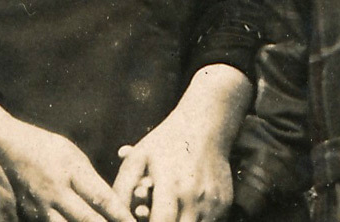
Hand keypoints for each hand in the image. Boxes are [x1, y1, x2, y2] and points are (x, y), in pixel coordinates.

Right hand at [0, 96, 133, 221]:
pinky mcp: (27, 216)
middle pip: (87, 220)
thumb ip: (91, 180)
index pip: (102, 198)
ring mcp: (39, 207)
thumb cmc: (42, 146)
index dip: (122, 215)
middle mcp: (55, 191)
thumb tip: (112, 206)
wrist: (1, 144)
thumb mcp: (71, 153)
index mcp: (69, 169)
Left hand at [109, 66, 252, 221]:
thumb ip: (122, 189)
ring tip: (167, 213)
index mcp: (171, 186)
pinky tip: (182, 212)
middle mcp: (195, 198)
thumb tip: (115, 214)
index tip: (139, 219)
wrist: (205, 127)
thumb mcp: (138, 158)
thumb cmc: (165, 142)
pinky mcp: (224, 206)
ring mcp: (213, 204)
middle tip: (153, 216)